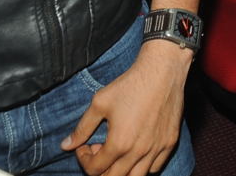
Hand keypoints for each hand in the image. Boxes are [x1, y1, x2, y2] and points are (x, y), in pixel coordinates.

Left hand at [62, 40, 191, 175]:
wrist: (163, 71)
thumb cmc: (130, 84)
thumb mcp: (99, 103)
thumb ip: (82, 128)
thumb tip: (65, 145)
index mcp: (119, 143)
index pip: (95, 169)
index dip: (84, 159)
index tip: (85, 145)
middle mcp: (139, 151)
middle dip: (100, 168)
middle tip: (98, 149)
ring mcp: (157, 149)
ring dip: (121, 171)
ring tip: (117, 154)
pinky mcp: (170, 143)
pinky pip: (155, 168)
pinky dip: (143, 166)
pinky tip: (137, 151)